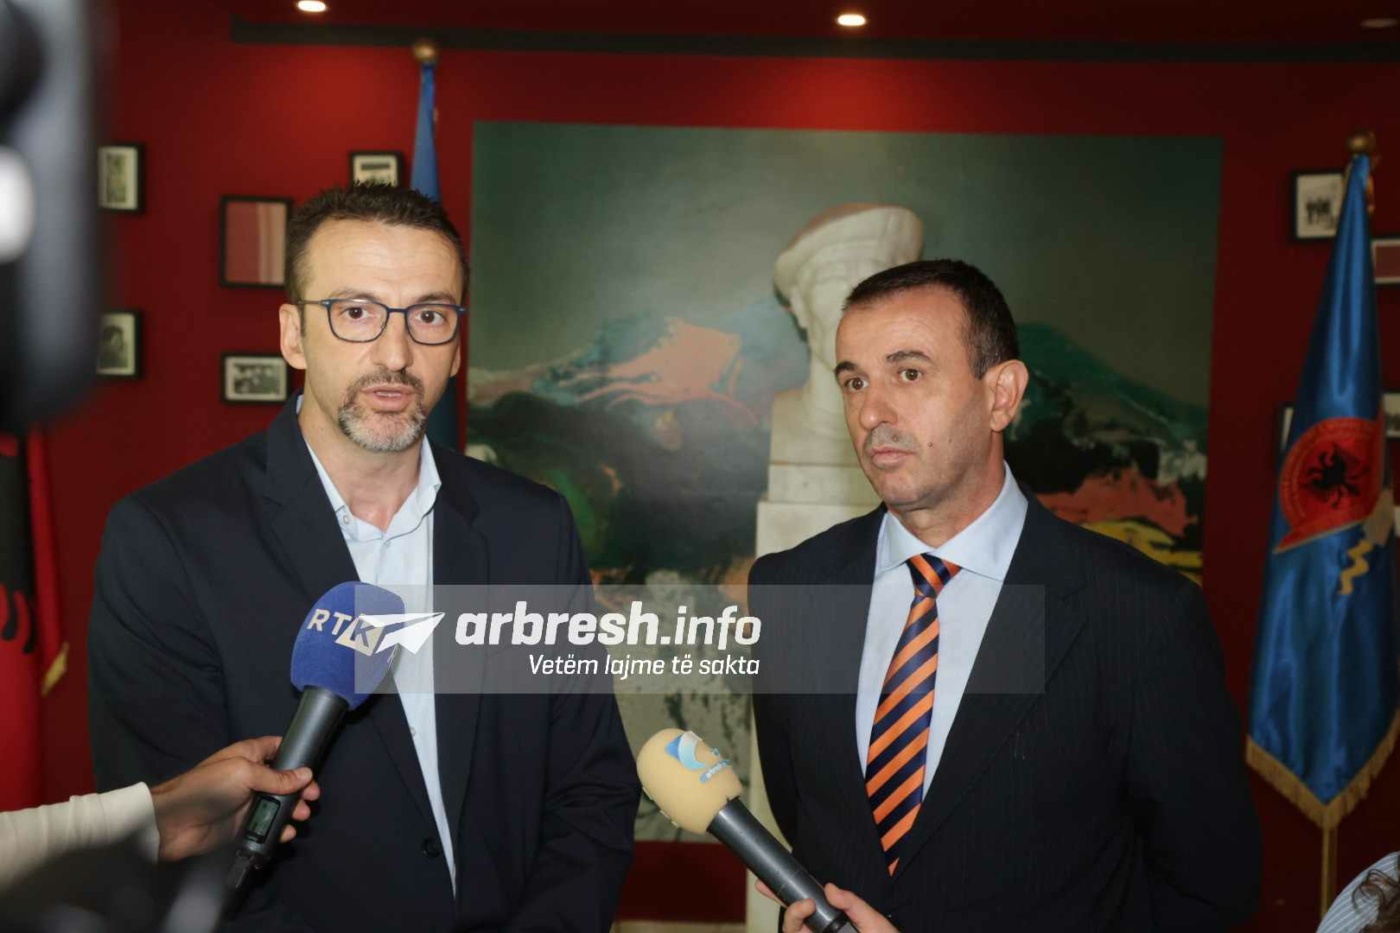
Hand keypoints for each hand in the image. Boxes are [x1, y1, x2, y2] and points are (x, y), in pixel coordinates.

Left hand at [149, 736, 319, 861]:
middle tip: (313, 798)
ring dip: (293, 809)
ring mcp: (248, 802)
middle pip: (285, 779)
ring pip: (279, 804)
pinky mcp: (244, 826)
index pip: (277, 748)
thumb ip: (277, 776)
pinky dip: (280, 829)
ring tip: (301, 816)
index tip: (313, 765)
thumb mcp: (244, 773)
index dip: (296, 754)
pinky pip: (268, 825)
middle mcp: (252, 777)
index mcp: (249, 756)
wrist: (175, 823)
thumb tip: (307, 774)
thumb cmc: (209, 788)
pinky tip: (286, 832)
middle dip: (301, 788)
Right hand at [756, 880, 899, 932]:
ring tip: (808, 908)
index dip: (783, 894)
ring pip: (792, 932)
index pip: (802, 907)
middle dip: (788, 908)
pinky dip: (796, 930)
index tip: (766, 882)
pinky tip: (807, 929)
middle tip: (804, 903)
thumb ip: (851, 902)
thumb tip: (828, 887)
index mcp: (829, 922)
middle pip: (792, 923)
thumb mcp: (871, 918)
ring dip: (793, 918)